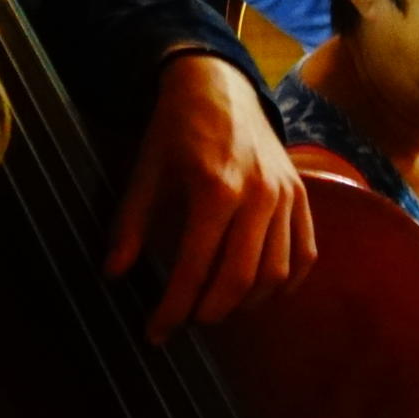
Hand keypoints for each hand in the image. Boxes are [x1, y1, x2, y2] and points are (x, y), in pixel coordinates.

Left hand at [105, 51, 314, 340]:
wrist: (219, 83)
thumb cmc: (176, 128)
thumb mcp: (145, 170)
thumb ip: (129, 223)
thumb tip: (114, 274)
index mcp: (215, 188)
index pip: (195, 268)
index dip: (173, 309)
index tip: (155, 333)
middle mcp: (258, 194)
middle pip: (240, 279)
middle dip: (209, 311)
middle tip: (186, 322)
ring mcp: (286, 194)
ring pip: (275, 273)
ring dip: (246, 303)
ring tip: (216, 307)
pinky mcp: (302, 193)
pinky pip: (305, 253)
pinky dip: (287, 282)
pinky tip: (260, 293)